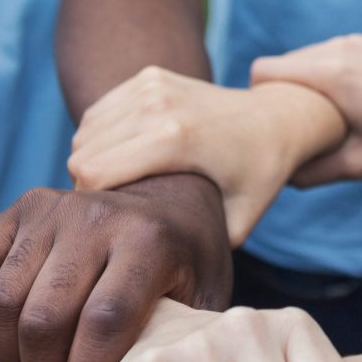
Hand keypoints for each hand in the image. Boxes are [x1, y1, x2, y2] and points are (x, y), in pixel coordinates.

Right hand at [0, 175, 232, 361]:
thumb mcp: (204, 299)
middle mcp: (98, 218)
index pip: (104, 322)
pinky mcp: (21, 209)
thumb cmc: (189, 266)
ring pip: (3, 300)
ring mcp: (55, 210)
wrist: (173, 202)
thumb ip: (178, 343)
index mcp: (150, 242)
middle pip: (45, 318)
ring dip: (8, 357)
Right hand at [69, 67, 344, 245]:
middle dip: (92, 188)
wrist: (277, 118)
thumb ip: (198, 250)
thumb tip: (163, 285)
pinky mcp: (149, 76)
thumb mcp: (237, 223)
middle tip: (122, 210)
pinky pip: (100, 114)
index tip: (117, 226)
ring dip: (96, 161)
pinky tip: (132, 157)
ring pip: (86, 133)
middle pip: (83, 155)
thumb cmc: (258, 175)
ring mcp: (151, 85)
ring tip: (128, 184)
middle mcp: (158, 104)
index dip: (95, 207)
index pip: (94, 175)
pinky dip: (104, 138)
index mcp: (175, 139)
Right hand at [250, 34, 361, 184]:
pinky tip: (338, 108)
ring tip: (316, 123)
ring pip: (301, 60)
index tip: (270, 130)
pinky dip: (320, 78)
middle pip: (278, 66)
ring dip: (300, 87)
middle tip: (290, 133)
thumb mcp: (361, 164)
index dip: (258, 101)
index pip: (262, 73)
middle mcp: (337, 49)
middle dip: (276, 96)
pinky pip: (323, 57)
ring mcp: (352, 42)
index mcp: (332, 74)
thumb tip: (281, 176)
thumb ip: (313, 171)